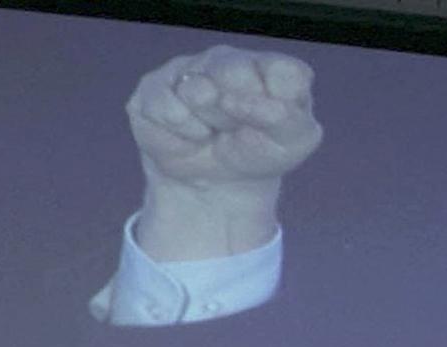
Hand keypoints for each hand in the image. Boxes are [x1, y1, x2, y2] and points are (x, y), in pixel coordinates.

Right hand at [127, 46, 321, 259]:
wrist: (213, 186)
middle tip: (234, 130)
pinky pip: (164, 107)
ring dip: (207, 125)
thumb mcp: (292, 144)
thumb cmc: (256, 155)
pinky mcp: (154, 89)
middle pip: (234, 73)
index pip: (280, 72)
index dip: (272, 106)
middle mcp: (228, 59)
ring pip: (197, 90)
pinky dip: (180, 135)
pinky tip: (188, 137)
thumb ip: (289, 119)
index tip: (267, 127)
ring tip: (210, 134)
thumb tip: (249, 102)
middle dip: (236, 114)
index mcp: (268, 67)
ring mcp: (189, 69)